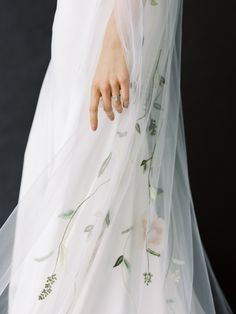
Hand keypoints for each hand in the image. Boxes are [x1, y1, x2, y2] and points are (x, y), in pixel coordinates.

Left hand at [89, 11, 129, 130]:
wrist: (113, 47)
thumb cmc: (105, 64)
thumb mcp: (97, 78)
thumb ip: (99, 91)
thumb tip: (103, 106)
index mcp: (94, 86)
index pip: (92, 107)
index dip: (93, 119)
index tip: (94, 129)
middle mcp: (103, 86)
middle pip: (106, 108)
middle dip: (110, 115)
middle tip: (112, 118)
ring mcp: (113, 83)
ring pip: (117, 103)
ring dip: (119, 108)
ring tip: (121, 109)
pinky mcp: (124, 79)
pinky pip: (126, 96)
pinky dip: (126, 102)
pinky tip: (127, 103)